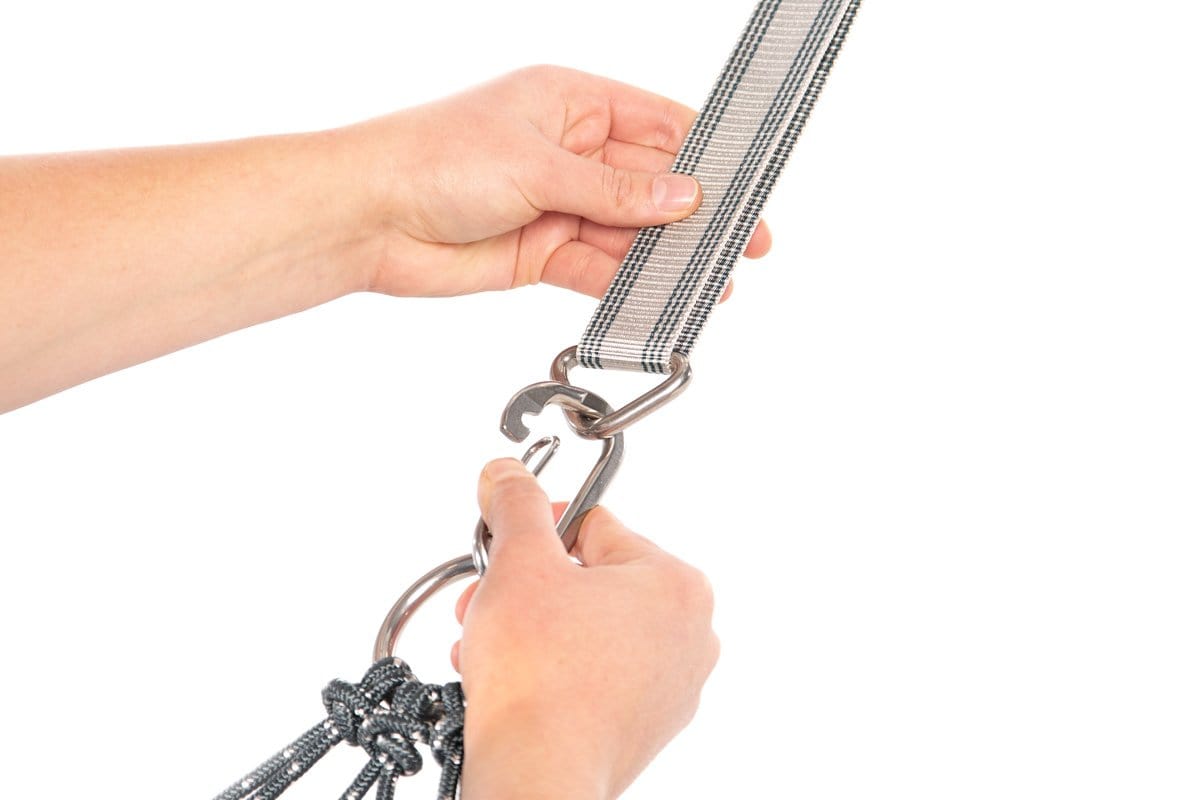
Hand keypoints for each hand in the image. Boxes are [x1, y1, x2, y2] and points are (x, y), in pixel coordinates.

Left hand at [351, 65, 770, 297]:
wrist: (368, 218)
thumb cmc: (436, 158)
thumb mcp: (540, 164)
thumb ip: (616, 189)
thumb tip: (683, 195)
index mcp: (571, 103)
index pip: (657, 123)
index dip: (706, 152)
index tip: (748, 181)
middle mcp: (568, 151)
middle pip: (649, 184)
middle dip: (694, 214)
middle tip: (744, 243)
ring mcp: (556, 204)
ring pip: (627, 232)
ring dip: (664, 257)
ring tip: (710, 280)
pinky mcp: (539, 251)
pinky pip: (595, 268)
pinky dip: (625, 283)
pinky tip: (658, 296)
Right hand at [451, 458, 719, 799]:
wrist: (537, 774)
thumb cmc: (539, 678)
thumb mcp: (519, 564)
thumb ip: (517, 505)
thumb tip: (508, 475)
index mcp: (676, 582)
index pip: (594, 526)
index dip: (537, 534)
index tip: (504, 550)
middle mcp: (689, 633)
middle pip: (592, 580)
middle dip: (530, 589)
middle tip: (488, 603)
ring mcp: (672, 684)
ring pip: (589, 630)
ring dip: (534, 630)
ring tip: (490, 646)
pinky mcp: (647, 724)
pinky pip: (596, 675)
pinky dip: (554, 671)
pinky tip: (514, 681)